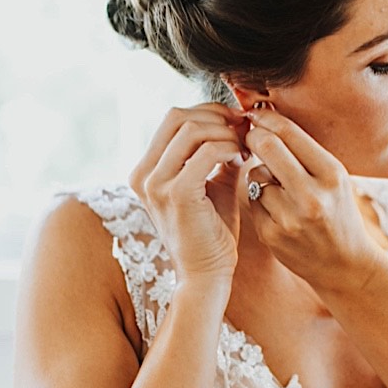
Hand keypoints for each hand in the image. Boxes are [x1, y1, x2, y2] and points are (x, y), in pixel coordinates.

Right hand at [129, 104, 249, 281]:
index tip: (236, 123)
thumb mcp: (211, 184)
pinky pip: (205, 152)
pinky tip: (241, 161)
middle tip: (243, 129)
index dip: (207, 112)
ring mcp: (156, 184)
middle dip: (216, 116)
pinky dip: (228, 148)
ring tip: (243, 149)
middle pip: (177, 116)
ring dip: (225, 133)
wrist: (207, 274)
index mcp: (146, 170)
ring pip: (192, 129)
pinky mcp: (177, 194)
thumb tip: (237, 124)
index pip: (172, 119)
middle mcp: (143, 174)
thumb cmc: (211, 232)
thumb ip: (217, 154)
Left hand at [242, 106, 387, 291]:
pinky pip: (251, 201)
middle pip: (267, 147)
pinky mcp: (271, 235)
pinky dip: (258, 199)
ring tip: (277, 186)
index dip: (266, 118)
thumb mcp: (334, 177)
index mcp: (332, 174)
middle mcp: (312, 195)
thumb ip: (304, 151)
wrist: (344, 265)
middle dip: (254, 137)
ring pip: (255, 175)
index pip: (289, 133)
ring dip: (259, 174)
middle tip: (251, 137)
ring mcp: (290, 218)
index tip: (256, 114)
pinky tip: (276, 209)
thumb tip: (265, 116)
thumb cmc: (337, 211)